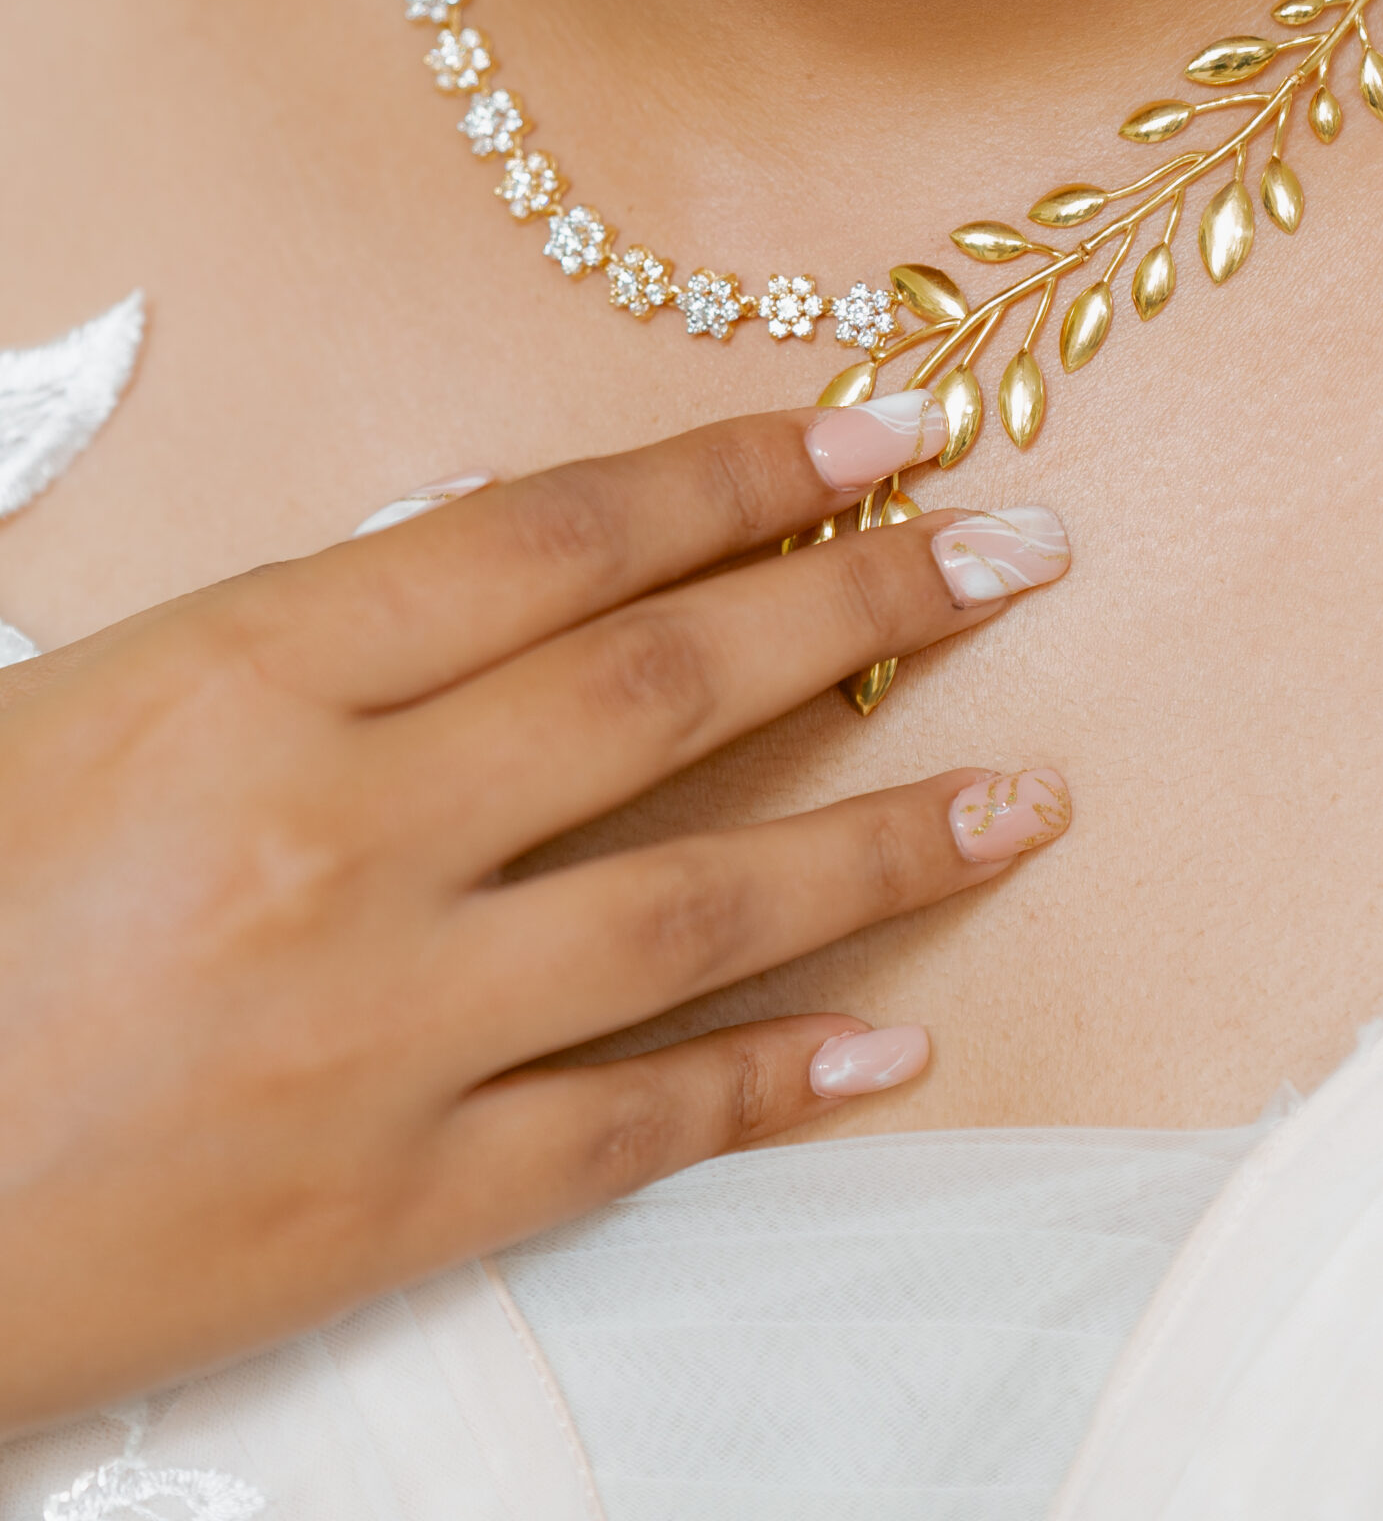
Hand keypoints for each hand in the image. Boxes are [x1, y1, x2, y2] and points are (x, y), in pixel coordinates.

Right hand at [0, 395, 1070, 1427]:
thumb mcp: (98, 704)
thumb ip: (320, 634)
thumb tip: (536, 555)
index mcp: (240, 678)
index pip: (555, 537)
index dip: (740, 472)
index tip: (887, 428)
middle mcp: (333, 840)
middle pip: (659, 689)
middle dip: (862, 606)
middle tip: (1020, 550)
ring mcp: (376, 1034)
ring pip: (692, 910)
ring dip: (885, 845)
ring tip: (1030, 797)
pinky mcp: (386, 1209)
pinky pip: (628, 1130)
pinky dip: (770, 1082)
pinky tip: (894, 1043)